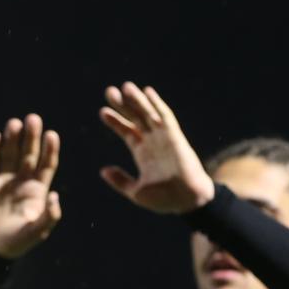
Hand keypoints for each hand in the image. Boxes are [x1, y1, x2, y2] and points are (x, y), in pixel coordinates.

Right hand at [0, 114, 62, 259]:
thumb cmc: (14, 243)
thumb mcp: (35, 232)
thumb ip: (48, 216)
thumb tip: (55, 196)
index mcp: (36, 192)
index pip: (46, 165)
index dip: (49, 150)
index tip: (52, 134)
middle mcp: (21, 183)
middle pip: (29, 154)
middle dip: (31, 137)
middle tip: (32, 119)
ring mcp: (3, 182)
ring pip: (10, 154)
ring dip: (12, 138)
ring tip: (14, 124)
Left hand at [98, 82, 214, 213]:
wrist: (186, 202)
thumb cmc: (164, 199)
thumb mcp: (136, 192)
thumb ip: (120, 181)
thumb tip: (103, 171)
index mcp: (143, 153)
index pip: (127, 131)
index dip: (115, 121)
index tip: (102, 111)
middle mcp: (153, 142)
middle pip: (135, 118)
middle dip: (122, 105)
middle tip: (109, 91)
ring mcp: (164, 138)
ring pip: (148, 113)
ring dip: (137, 100)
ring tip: (125, 87)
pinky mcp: (175, 137)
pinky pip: (165, 117)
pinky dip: (157, 104)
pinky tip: (148, 92)